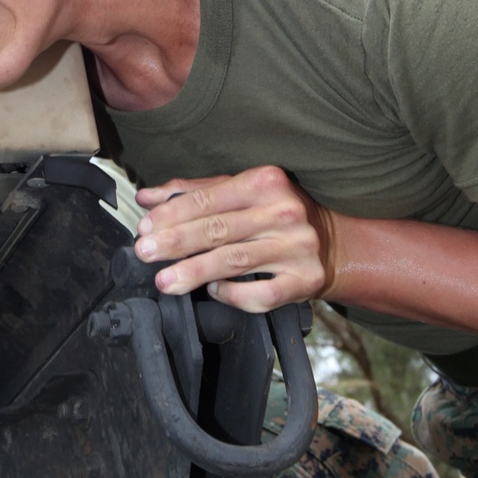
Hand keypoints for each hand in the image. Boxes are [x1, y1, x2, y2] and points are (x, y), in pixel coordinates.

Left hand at [134, 165, 335, 312]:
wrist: (333, 244)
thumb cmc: (277, 214)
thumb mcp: (241, 192)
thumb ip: (194, 192)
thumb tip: (146, 198)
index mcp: (265, 182)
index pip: (208, 199)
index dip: (172, 215)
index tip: (145, 228)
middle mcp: (284, 213)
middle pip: (218, 230)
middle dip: (176, 243)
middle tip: (145, 254)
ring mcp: (296, 248)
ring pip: (235, 261)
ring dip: (194, 272)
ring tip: (165, 281)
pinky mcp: (304, 280)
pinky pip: (262, 294)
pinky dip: (233, 294)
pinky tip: (213, 291)